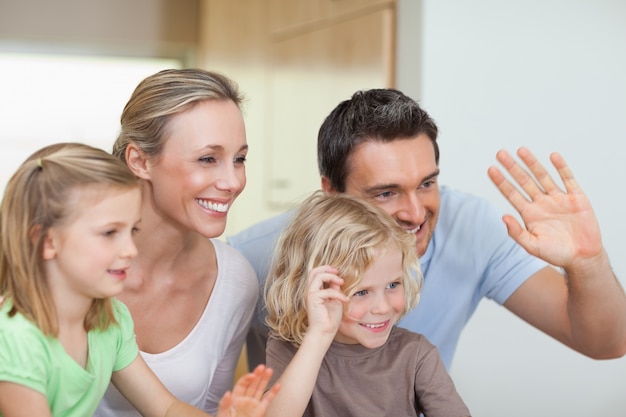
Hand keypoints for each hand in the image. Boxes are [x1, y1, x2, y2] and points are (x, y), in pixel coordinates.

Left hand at [216, 365, 279, 416]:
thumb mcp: (222, 414)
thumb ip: (224, 404)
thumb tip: (227, 393)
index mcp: (235, 398)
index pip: (242, 384)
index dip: (247, 378)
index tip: (252, 375)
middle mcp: (245, 399)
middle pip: (252, 384)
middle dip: (257, 375)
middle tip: (262, 367)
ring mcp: (253, 404)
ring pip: (260, 389)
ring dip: (265, 379)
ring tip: (269, 370)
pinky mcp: (261, 410)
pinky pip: (268, 400)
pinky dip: (273, 393)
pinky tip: (277, 385)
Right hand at [305, 266, 348, 336]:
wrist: (325, 332)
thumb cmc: (330, 319)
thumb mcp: (335, 300)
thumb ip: (334, 289)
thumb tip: (337, 279)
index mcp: (314, 291)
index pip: (316, 274)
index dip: (326, 269)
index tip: (338, 272)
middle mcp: (310, 291)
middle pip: (313, 271)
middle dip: (326, 268)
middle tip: (338, 272)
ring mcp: (310, 295)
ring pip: (317, 276)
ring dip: (331, 276)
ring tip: (341, 282)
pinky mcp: (313, 299)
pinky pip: (327, 291)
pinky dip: (338, 294)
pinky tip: (345, 300)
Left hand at [487, 147, 602, 269]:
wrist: (582, 257)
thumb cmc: (556, 253)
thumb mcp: (533, 246)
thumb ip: (517, 233)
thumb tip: (503, 217)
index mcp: (529, 213)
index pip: (511, 194)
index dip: (501, 182)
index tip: (491, 169)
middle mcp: (542, 203)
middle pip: (524, 181)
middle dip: (512, 167)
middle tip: (500, 153)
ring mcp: (558, 199)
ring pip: (543, 176)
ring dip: (532, 163)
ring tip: (521, 150)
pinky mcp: (576, 198)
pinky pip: (568, 179)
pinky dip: (561, 167)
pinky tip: (553, 156)